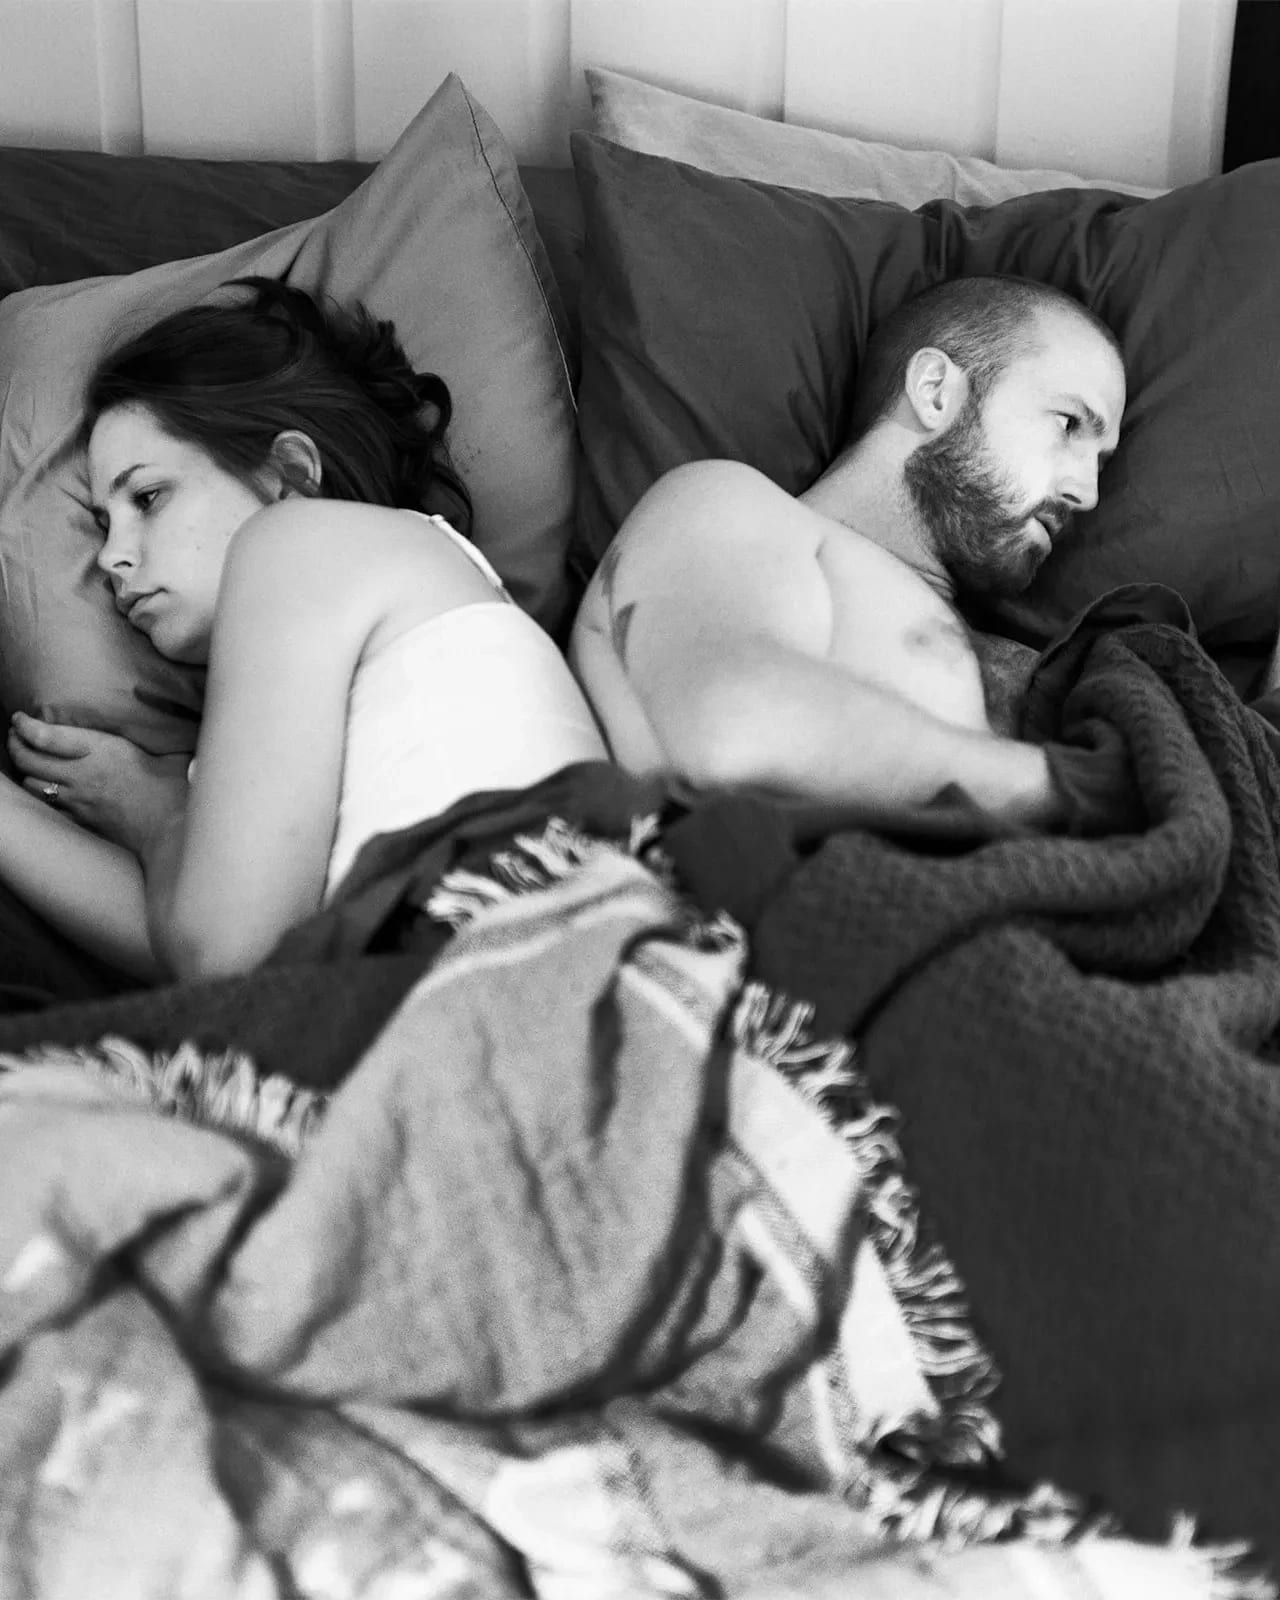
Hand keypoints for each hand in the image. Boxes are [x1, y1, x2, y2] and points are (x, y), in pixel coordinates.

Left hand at [7, 713, 190, 854]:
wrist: (171, 828)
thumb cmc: (172, 789)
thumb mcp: (162, 752)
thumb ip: (150, 739)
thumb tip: (164, 726)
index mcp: (100, 751)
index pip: (46, 736)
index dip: (25, 726)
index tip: (20, 718)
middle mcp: (81, 775)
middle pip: (28, 760)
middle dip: (15, 746)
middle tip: (16, 737)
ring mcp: (77, 800)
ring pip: (32, 785)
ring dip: (27, 773)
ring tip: (29, 764)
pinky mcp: (80, 820)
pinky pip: (49, 807)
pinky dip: (43, 796)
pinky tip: (46, 790)